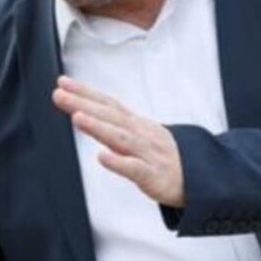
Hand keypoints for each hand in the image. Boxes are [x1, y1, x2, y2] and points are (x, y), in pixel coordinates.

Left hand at [53, 75, 184, 206]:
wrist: (201, 177)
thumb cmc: (163, 156)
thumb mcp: (139, 134)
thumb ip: (113, 124)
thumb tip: (84, 112)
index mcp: (134, 124)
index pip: (107, 103)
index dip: (85, 92)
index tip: (63, 82)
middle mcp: (140, 134)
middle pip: (110, 116)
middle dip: (83, 103)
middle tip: (59, 94)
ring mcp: (147, 153)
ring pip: (120, 138)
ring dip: (98, 126)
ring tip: (77, 117)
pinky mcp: (153, 175)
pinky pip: (135, 169)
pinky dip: (119, 162)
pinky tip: (102, 157)